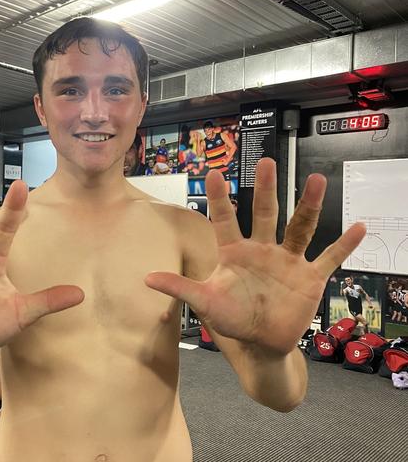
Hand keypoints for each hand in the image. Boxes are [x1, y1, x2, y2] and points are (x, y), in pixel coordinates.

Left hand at [146, 158, 364, 357]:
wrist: (261, 343)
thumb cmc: (231, 318)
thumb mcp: (205, 303)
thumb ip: (180, 287)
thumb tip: (147, 278)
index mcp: (234, 252)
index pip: (225, 220)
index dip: (220, 198)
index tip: (215, 173)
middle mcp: (262, 249)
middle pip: (264, 214)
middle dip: (265, 189)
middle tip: (265, 161)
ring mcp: (287, 261)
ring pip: (299, 227)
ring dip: (308, 205)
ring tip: (316, 180)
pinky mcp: (309, 277)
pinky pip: (329, 258)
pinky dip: (343, 245)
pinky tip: (358, 227)